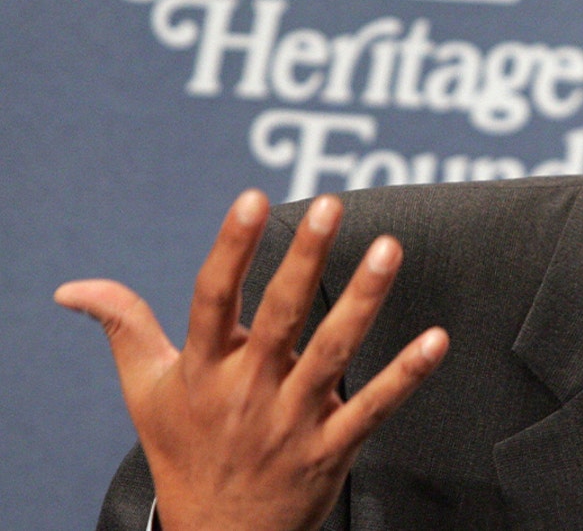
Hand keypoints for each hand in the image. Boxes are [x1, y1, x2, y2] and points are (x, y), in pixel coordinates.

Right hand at [55, 190, 448, 530]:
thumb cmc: (186, 452)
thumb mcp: (146, 392)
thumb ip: (125, 328)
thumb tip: (74, 288)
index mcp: (202, 370)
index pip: (212, 299)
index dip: (232, 248)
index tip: (253, 199)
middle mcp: (248, 390)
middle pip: (279, 316)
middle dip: (305, 260)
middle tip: (332, 206)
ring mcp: (292, 420)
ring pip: (332, 352)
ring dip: (363, 300)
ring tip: (388, 250)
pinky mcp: (331, 448)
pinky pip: (374, 408)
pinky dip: (406, 374)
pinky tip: (436, 339)